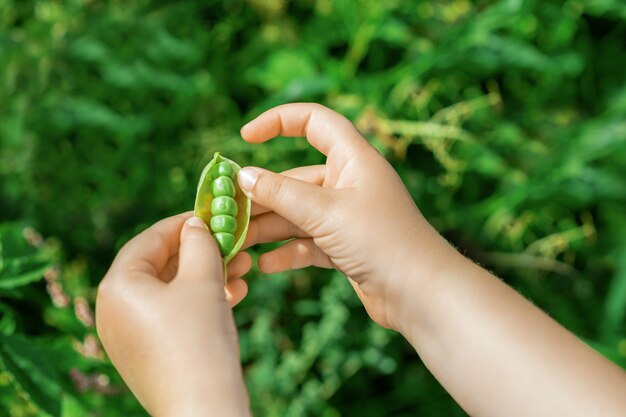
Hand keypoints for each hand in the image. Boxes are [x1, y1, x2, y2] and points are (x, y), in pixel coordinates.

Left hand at [96, 213, 251, 416]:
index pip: (150, 239)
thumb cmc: (199, 339)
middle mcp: (113, 309)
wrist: (203, 409)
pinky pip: (171, 315)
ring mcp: (128, 334)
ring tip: (242, 269)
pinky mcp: (146, 353)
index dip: (184, 224)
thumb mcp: (203, 279)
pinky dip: (199, 302)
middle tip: (234, 244)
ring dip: (207, 277)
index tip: (212, 215)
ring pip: (171, 292)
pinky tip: (234, 295)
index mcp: (117, 286)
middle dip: (202, 254)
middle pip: (161, 266)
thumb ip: (199, 243)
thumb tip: (195, 226)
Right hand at [237, 103, 457, 329]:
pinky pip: (309, 243)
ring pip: (299, 214)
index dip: (279, 121)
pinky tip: (266, 266)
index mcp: (353, 158)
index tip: (246, 136)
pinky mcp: (346, 247)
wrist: (419, 293)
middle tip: (227, 212)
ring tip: (237, 243)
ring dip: (269, 228)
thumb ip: (281, 193)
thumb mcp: (324, 212)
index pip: (314, 122)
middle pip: (296, 180)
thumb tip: (243, 176)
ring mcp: (347, 217)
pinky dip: (289, 252)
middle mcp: (349, 183)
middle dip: (263, 196)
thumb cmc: (380, 240)